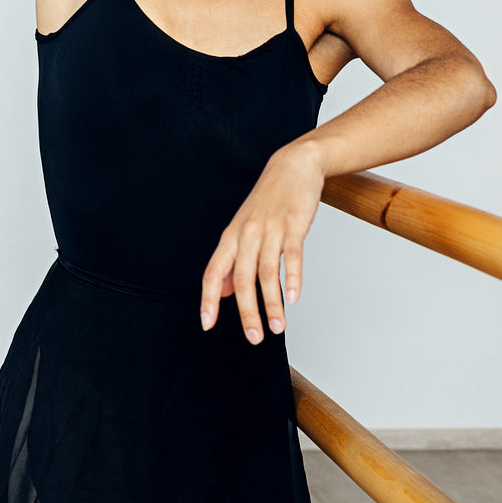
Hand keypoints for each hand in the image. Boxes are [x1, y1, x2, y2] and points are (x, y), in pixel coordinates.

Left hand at [199, 143, 325, 342]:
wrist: (292, 166)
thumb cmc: (268, 201)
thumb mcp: (244, 229)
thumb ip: (233, 261)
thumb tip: (223, 291)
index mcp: (232, 237)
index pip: (213, 272)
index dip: (209, 299)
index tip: (207, 325)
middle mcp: (247, 234)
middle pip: (242, 278)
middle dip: (247, 311)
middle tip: (254, 337)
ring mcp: (270, 228)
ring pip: (267, 272)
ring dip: (272, 303)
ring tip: (278, 328)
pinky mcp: (294, 224)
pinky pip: (291, 255)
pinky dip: (292, 277)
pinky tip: (294, 297)